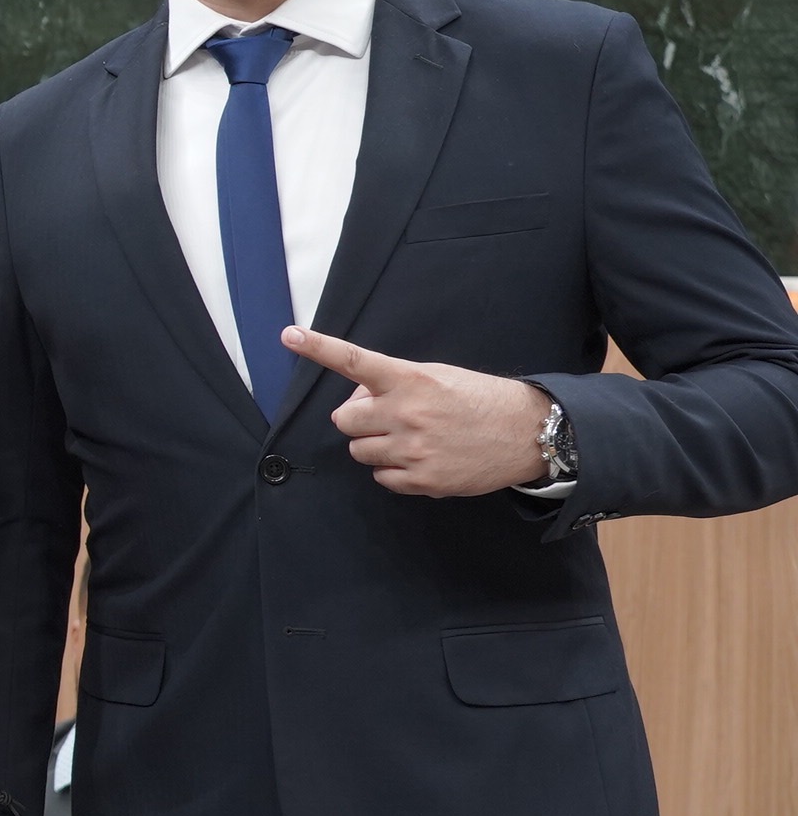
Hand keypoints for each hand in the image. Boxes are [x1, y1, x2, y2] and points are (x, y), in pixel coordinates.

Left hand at [283, 327, 556, 496]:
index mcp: (410, 380)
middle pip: (345, 420)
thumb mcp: (437, 376)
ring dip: (375, 444)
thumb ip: (393, 384)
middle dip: (359, 418)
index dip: (318, 348)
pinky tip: (421, 458)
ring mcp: (413, 450)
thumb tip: (358, 400)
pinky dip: (393, 470)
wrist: (526, 432)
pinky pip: (380, 477)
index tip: (289, 335)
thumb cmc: (477, 399)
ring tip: (411, 437)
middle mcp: (406, 413)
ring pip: (359, 450)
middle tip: (388, 416)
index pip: (355, 361)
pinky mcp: (421, 480)